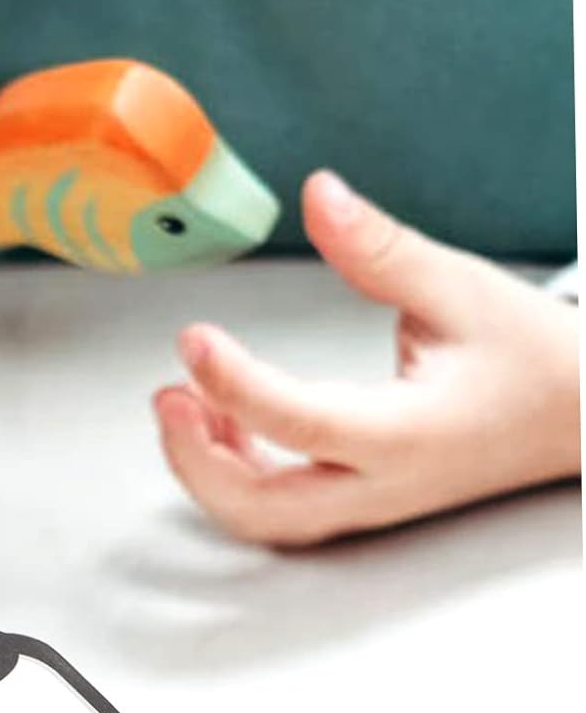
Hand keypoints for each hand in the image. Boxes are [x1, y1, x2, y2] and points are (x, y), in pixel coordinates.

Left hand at [153, 171, 580, 544]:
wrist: (579, 415)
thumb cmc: (531, 356)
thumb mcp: (462, 288)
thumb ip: (381, 248)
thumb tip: (318, 193)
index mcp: (409, 432)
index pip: (301, 422)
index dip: (235, 383)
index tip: (192, 338)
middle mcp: (381, 485)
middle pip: (264, 508)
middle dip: (197, 461)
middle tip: (167, 395)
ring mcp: (365, 505)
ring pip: (263, 518)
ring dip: (207, 470)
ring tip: (185, 401)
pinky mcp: (355, 502)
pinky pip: (277, 506)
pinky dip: (232, 472)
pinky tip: (219, 418)